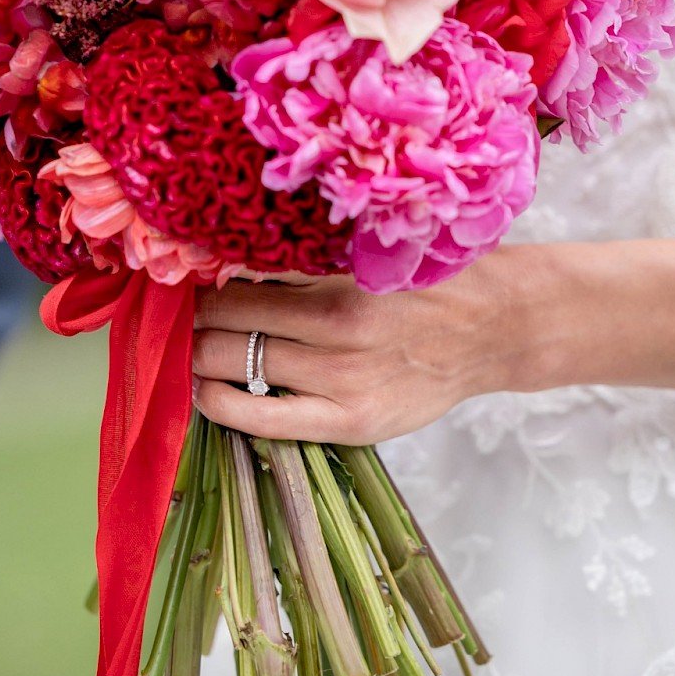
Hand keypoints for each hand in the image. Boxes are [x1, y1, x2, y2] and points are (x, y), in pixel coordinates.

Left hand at [193, 248, 546, 444]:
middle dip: (192, 321)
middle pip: (228, 327)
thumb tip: (229, 261)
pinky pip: (263, 420)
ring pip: (236, 369)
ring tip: (189, 346)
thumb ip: (306, 261)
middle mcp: (340, 335)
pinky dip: (223, 403)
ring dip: (200, 357)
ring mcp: (345, 383)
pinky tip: (206, 391)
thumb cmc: (430, 280)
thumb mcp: (369, 253)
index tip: (184, 280)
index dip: (200, 284)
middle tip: (177, 314)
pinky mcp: (351, 422)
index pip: (240, 285)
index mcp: (342, 283)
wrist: (497, 327)